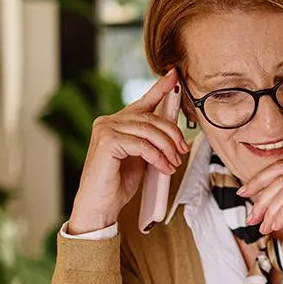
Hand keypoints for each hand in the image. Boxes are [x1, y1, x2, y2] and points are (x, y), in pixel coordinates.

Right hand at [68, 71, 188, 234]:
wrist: (100, 206)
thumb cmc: (118, 184)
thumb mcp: (141, 159)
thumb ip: (151, 143)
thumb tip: (174, 136)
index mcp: (117, 123)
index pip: (143, 102)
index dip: (160, 88)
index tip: (174, 76)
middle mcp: (108, 121)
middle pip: (151, 118)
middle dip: (172, 134)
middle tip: (182, 150)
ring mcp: (105, 129)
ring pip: (148, 130)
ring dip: (167, 148)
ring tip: (173, 163)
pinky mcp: (107, 142)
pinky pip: (142, 144)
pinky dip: (157, 157)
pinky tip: (164, 167)